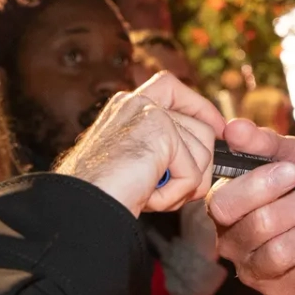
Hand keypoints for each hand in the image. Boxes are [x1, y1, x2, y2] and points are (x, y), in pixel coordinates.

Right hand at [56, 73, 225, 215]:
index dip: (200, 108)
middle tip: (166, 190)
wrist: (77, 207)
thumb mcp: (137, 160)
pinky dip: (175, 196)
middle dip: (196, 168)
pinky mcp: (160, 132)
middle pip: (202, 129)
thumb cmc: (103, 193)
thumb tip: (212, 142)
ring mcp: (149, 113)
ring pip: (204, 152)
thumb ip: (166, 147)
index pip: (173, 87)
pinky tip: (148, 198)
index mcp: (128, 105)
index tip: (217, 130)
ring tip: (150, 194)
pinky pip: (193, 173)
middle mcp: (138, 102)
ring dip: (184, 186)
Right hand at [207, 118, 294, 294]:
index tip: (293, 171)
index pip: (224, 203)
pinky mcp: (279, 292)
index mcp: (223, 207)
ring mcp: (253, 271)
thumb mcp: (291, 156)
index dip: (261, 186)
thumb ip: (263, 142)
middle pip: (260, 226)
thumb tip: (234, 128)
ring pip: (283, 252)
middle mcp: (229, 242)